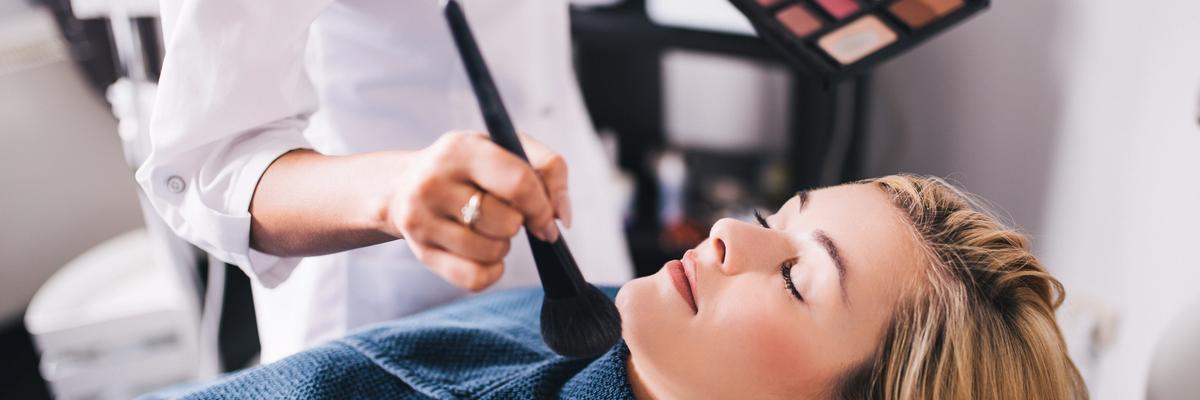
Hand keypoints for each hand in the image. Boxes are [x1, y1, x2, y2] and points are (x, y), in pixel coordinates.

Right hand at [384, 131, 571, 291]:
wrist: (403, 186)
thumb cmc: (467, 167)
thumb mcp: (504, 148)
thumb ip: (548, 169)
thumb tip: (561, 217)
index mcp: (460, 149)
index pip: (518, 183)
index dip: (542, 206)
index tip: (545, 218)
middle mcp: (433, 183)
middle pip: (507, 222)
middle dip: (517, 223)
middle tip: (503, 213)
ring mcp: (422, 220)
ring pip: (492, 252)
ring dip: (501, 245)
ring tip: (486, 228)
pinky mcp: (422, 253)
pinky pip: (475, 278)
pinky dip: (490, 271)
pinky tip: (481, 253)